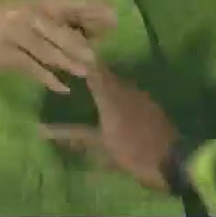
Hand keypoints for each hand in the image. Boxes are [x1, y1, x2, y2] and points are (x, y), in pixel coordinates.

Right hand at [0, 0, 115, 93]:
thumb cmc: (6, 13)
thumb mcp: (33, 9)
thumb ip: (59, 20)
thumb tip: (94, 31)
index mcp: (41, 2)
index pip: (71, 4)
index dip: (93, 10)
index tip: (115, 18)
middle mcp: (31, 15)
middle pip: (60, 30)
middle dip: (80, 43)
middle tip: (98, 55)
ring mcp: (17, 34)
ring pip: (47, 50)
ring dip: (68, 62)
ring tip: (86, 72)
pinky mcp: (6, 54)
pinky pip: (31, 68)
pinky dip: (48, 79)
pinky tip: (62, 87)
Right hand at [41, 69, 178, 192]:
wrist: (174, 161)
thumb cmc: (134, 152)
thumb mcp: (100, 146)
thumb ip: (73, 136)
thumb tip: (42, 130)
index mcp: (112, 95)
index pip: (93, 70)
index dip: (81, 61)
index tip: (65, 55)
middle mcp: (127, 89)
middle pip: (106, 74)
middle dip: (90, 71)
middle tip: (72, 72)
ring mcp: (142, 97)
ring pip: (119, 84)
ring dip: (105, 83)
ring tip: (87, 87)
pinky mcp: (151, 107)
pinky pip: (130, 94)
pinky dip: (118, 95)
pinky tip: (111, 104)